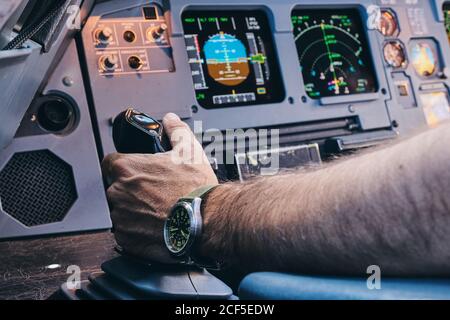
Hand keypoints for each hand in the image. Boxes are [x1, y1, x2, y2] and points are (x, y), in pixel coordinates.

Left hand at [102, 113, 217, 263]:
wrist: (205, 221)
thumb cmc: (195, 189)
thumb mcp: (189, 150)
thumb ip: (176, 130)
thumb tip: (170, 120)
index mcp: (127, 168)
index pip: (111, 162)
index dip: (126, 166)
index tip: (139, 171)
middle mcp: (118, 192)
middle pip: (116, 186)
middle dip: (132, 188)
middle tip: (155, 191)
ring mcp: (120, 217)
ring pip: (121, 209)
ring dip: (135, 209)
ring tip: (159, 209)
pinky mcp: (126, 238)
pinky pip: (126, 231)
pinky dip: (138, 229)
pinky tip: (157, 224)